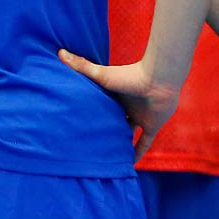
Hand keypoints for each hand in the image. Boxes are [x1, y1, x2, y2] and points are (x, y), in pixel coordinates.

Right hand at [59, 49, 180, 157]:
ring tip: (105, 157)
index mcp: (115, 95)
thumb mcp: (101, 75)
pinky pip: (144, 142)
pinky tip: (129, 165)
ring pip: (128, 133)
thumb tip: (59, 53)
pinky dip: (138, 153)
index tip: (77, 124)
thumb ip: (82, 66)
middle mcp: (127, 106)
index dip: (92, 114)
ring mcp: (140, 116)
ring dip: (120, 143)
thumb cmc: (130, 75)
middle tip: (89, 144)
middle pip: (114, 120)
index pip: (101, 106)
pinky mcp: (152, 125)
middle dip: (104, 130)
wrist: (159, 80)